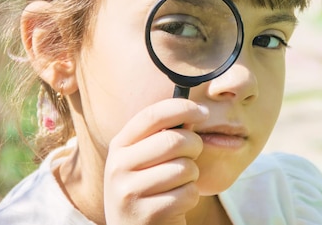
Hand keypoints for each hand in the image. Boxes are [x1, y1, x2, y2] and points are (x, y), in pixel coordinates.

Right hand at [104, 98, 206, 224]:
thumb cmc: (152, 188)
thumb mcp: (148, 158)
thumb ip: (165, 135)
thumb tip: (194, 112)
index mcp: (120, 146)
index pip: (152, 115)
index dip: (182, 108)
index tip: (204, 112)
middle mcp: (117, 166)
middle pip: (174, 140)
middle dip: (195, 146)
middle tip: (192, 156)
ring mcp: (128, 192)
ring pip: (184, 168)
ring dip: (192, 176)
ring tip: (178, 184)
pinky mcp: (144, 215)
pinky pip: (186, 194)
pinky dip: (190, 198)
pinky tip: (176, 204)